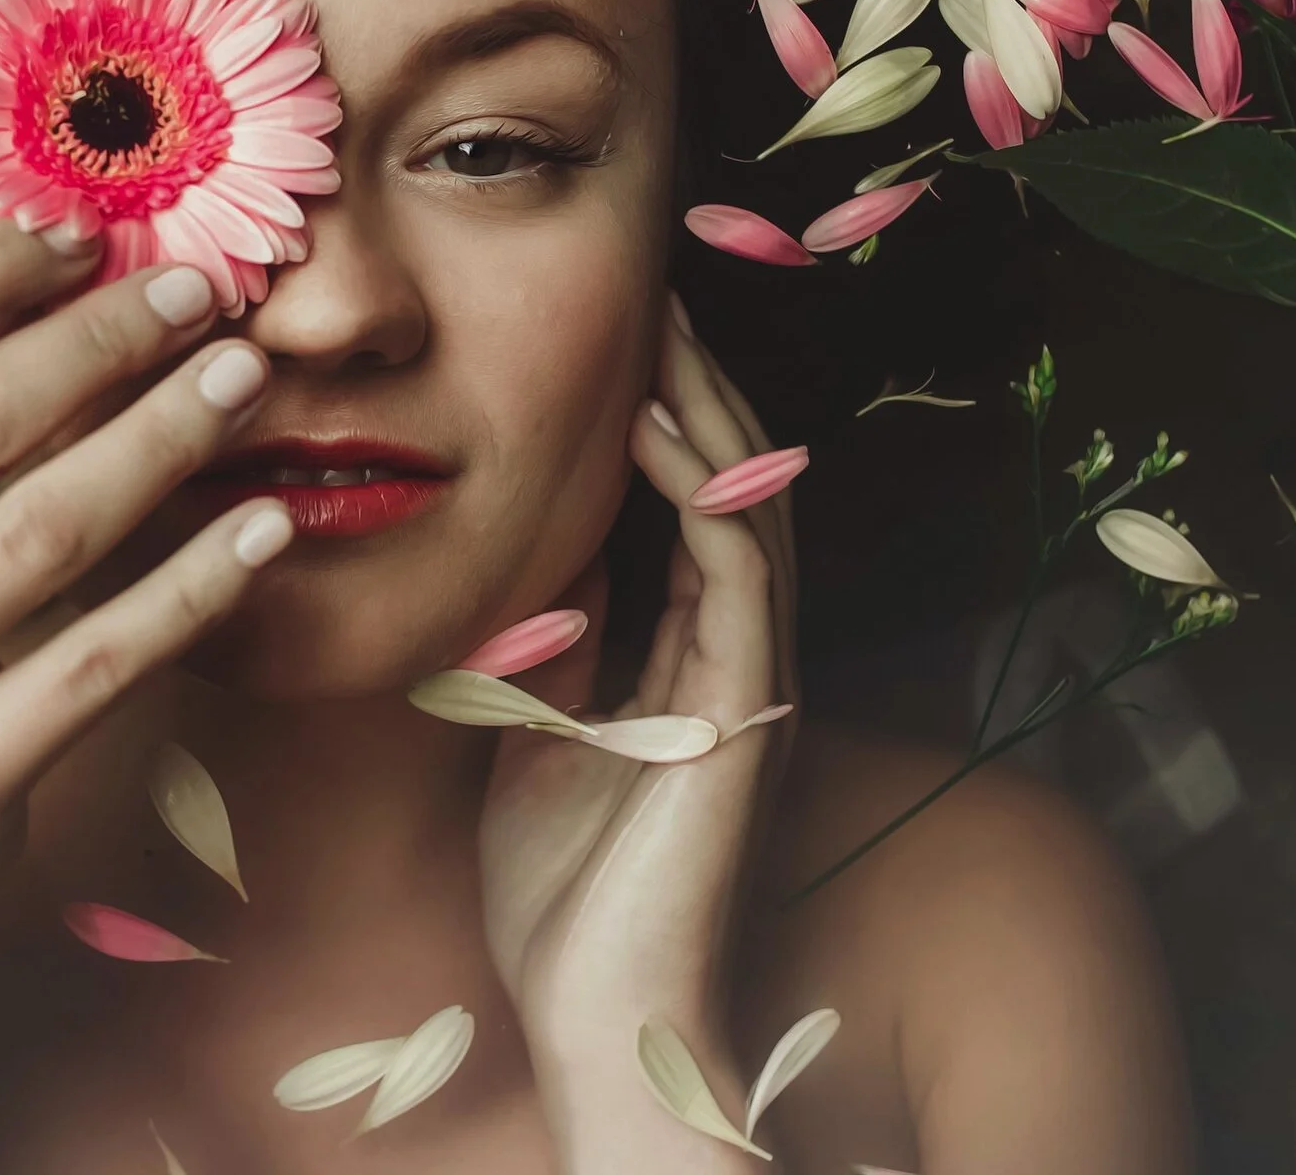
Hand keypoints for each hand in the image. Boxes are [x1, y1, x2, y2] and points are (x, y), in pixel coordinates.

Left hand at [478, 304, 797, 1168]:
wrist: (599, 1014)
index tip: (624, 327)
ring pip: (753, 505)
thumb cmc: (564, 895)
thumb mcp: (540, 734)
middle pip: (737, 482)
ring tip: (668, 315)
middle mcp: (740, 654)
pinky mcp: (750, 708)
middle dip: (701, 381)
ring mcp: (755, 678)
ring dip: (712, 408)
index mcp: (693, 658)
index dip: (667, 414)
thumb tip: (543, 554)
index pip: (691, 503)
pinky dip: (707, 488)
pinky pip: (741, 568)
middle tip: (659, 281)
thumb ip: (559, 646)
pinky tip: (663, 423)